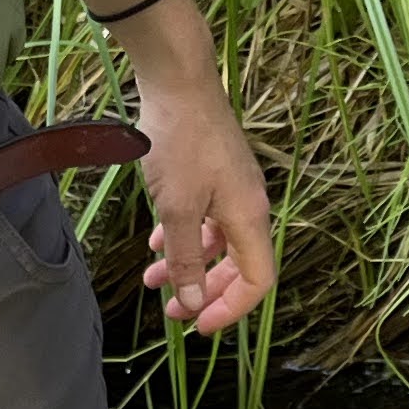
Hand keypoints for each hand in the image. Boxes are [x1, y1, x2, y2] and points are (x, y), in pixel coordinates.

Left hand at [127, 32, 275, 335]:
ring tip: (151, 279)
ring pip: (217, 244)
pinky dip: (183, 237)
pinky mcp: (215, 175)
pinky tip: (154, 242)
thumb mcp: (176, 209)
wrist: (178, 83)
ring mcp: (233, 189)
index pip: (257, 282)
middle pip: (238, 267)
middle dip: (204, 292)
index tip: (197, 325)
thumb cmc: (180, 143)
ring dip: (187, 265)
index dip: (230, 310)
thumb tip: (192, 304)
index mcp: (249, 218)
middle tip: (170, 310)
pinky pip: (206, 219)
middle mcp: (249, 207)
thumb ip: (184, 259)